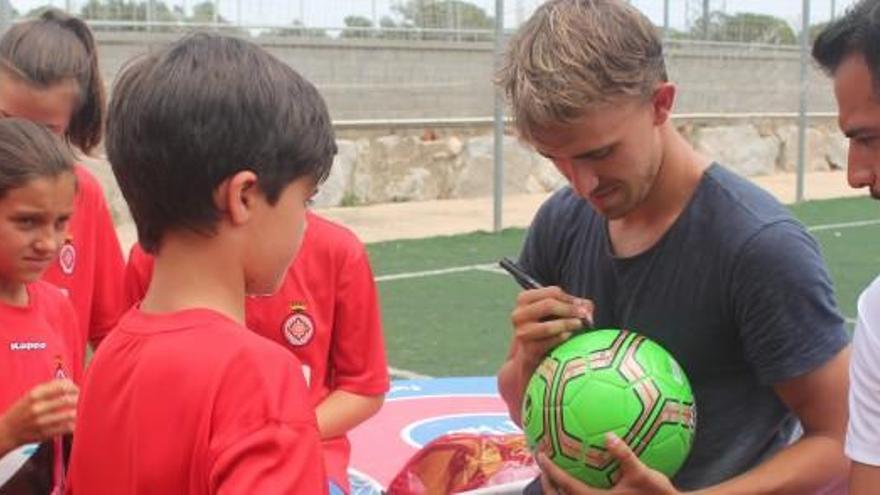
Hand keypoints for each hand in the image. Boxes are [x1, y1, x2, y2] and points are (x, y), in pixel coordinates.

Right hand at [0, 379, 78, 452]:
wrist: (6, 431)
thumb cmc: (21, 411)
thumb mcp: (30, 395)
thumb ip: (49, 388)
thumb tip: (70, 384)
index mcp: (34, 394)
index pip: (62, 386)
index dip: (74, 387)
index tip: (76, 389)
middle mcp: (38, 407)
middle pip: (68, 400)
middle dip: (79, 399)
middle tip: (82, 400)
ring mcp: (41, 422)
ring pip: (70, 414)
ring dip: (79, 412)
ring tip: (80, 410)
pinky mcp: (45, 434)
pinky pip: (67, 428)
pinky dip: (74, 424)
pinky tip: (75, 421)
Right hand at [511, 286, 592, 370]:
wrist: (527, 355)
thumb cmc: (543, 330)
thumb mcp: (554, 313)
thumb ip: (572, 305)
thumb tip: (586, 307)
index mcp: (525, 299)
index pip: (552, 292)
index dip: (570, 298)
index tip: (582, 305)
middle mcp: (519, 314)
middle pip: (548, 305)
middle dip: (569, 309)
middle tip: (583, 315)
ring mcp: (522, 332)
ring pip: (547, 326)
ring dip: (566, 324)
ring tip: (578, 325)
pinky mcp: (528, 349)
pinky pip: (548, 342)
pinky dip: (560, 338)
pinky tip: (568, 336)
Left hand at [538, 433, 678, 494]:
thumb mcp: (643, 474)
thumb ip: (624, 455)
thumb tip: (609, 436)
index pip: (566, 485)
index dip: (551, 470)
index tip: (540, 454)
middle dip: (548, 482)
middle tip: (543, 464)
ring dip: (559, 489)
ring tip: (555, 472)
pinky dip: (575, 490)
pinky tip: (583, 476)